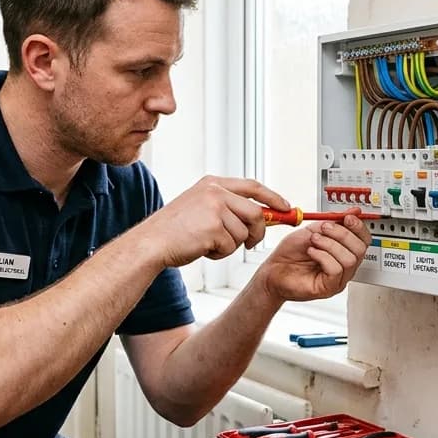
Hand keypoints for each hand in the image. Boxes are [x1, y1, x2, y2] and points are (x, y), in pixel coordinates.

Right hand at [138, 176, 290, 267]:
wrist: (151, 243)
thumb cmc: (174, 230)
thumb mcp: (201, 207)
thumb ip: (227, 207)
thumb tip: (261, 216)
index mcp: (213, 183)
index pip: (253, 186)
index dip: (273, 198)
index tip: (286, 208)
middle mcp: (215, 192)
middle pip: (255, 213)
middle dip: (258, 232)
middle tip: (251, 243)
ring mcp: (214, 208)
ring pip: (243, 233)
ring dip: (231, 245)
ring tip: (209, 244)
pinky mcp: (213, 227)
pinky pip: (230, 246)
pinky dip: (220, 253)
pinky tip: (202, 249)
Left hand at [256, 210, 371, 302]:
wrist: (273, 270)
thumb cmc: (290, 254)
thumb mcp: (313, 230)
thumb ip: (334, 221)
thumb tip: (354, 211)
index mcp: (344, 251)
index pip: (363, 240)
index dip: (358, 227)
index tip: (347, 217)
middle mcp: (344, 267)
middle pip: (360, 249)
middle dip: (342, 234)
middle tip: (324, 229)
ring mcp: (338, 279)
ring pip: (349, 259)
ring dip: (330, 244)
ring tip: (314, 241)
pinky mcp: (329, 288)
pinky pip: (336, 270)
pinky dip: (323, 256)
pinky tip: (312, 253)